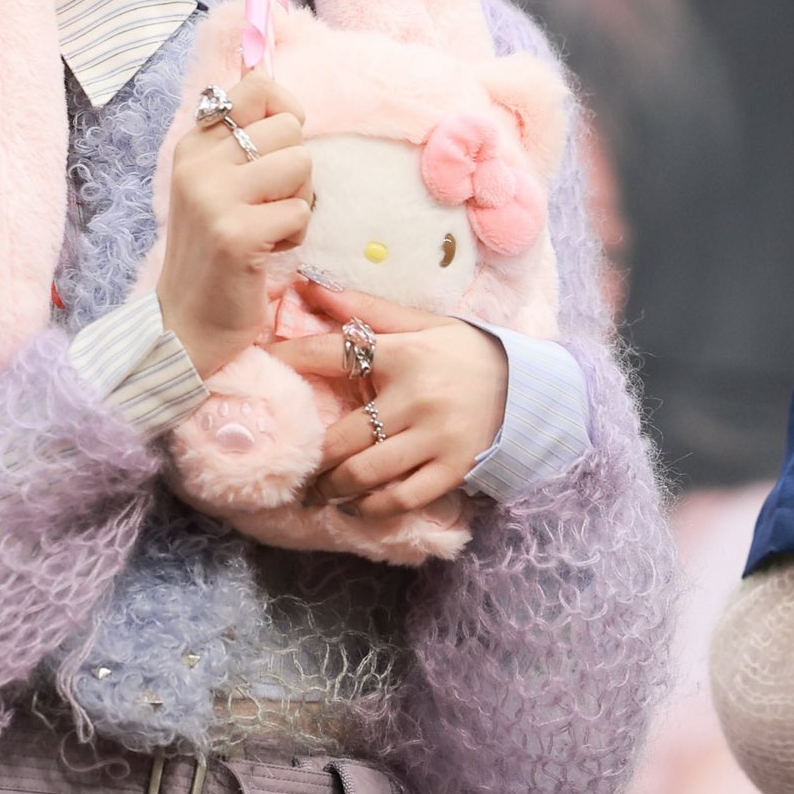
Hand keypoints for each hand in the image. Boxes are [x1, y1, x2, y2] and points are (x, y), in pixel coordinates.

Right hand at [156, 74, 312, 380]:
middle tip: (268, 205)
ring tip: (268, 228)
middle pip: (289, 128)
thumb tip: (284, 102)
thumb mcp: (216, 186)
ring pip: (301, 164)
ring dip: (298, 202)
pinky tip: (265, 253)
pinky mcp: (236, 234)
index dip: (285, 111)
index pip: (256, 87)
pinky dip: (294, 237)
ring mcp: (213, 198)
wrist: (187, 323)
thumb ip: (241, 144)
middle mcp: (197, 164)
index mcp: (193, 145)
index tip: (279, 149)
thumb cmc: (215, 252)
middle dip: (295, 169)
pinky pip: (300, 213)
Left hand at [264, 276, 507, 518]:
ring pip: (366, 473)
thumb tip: (311, 285)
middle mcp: (416, 398)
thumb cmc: (466, 351)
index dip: (290, 360)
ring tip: (316, 490)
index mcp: (404, 354)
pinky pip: (401, 498)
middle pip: (343, 435)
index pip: (332, 355)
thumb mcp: (422, 322)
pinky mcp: (453, 469)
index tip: (262, 368)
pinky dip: (371, 508)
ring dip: (332, 487)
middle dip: (310, 454)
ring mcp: (435, 438)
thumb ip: (366, 307)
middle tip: (290, 460)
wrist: (530, 387)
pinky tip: (354, 507)